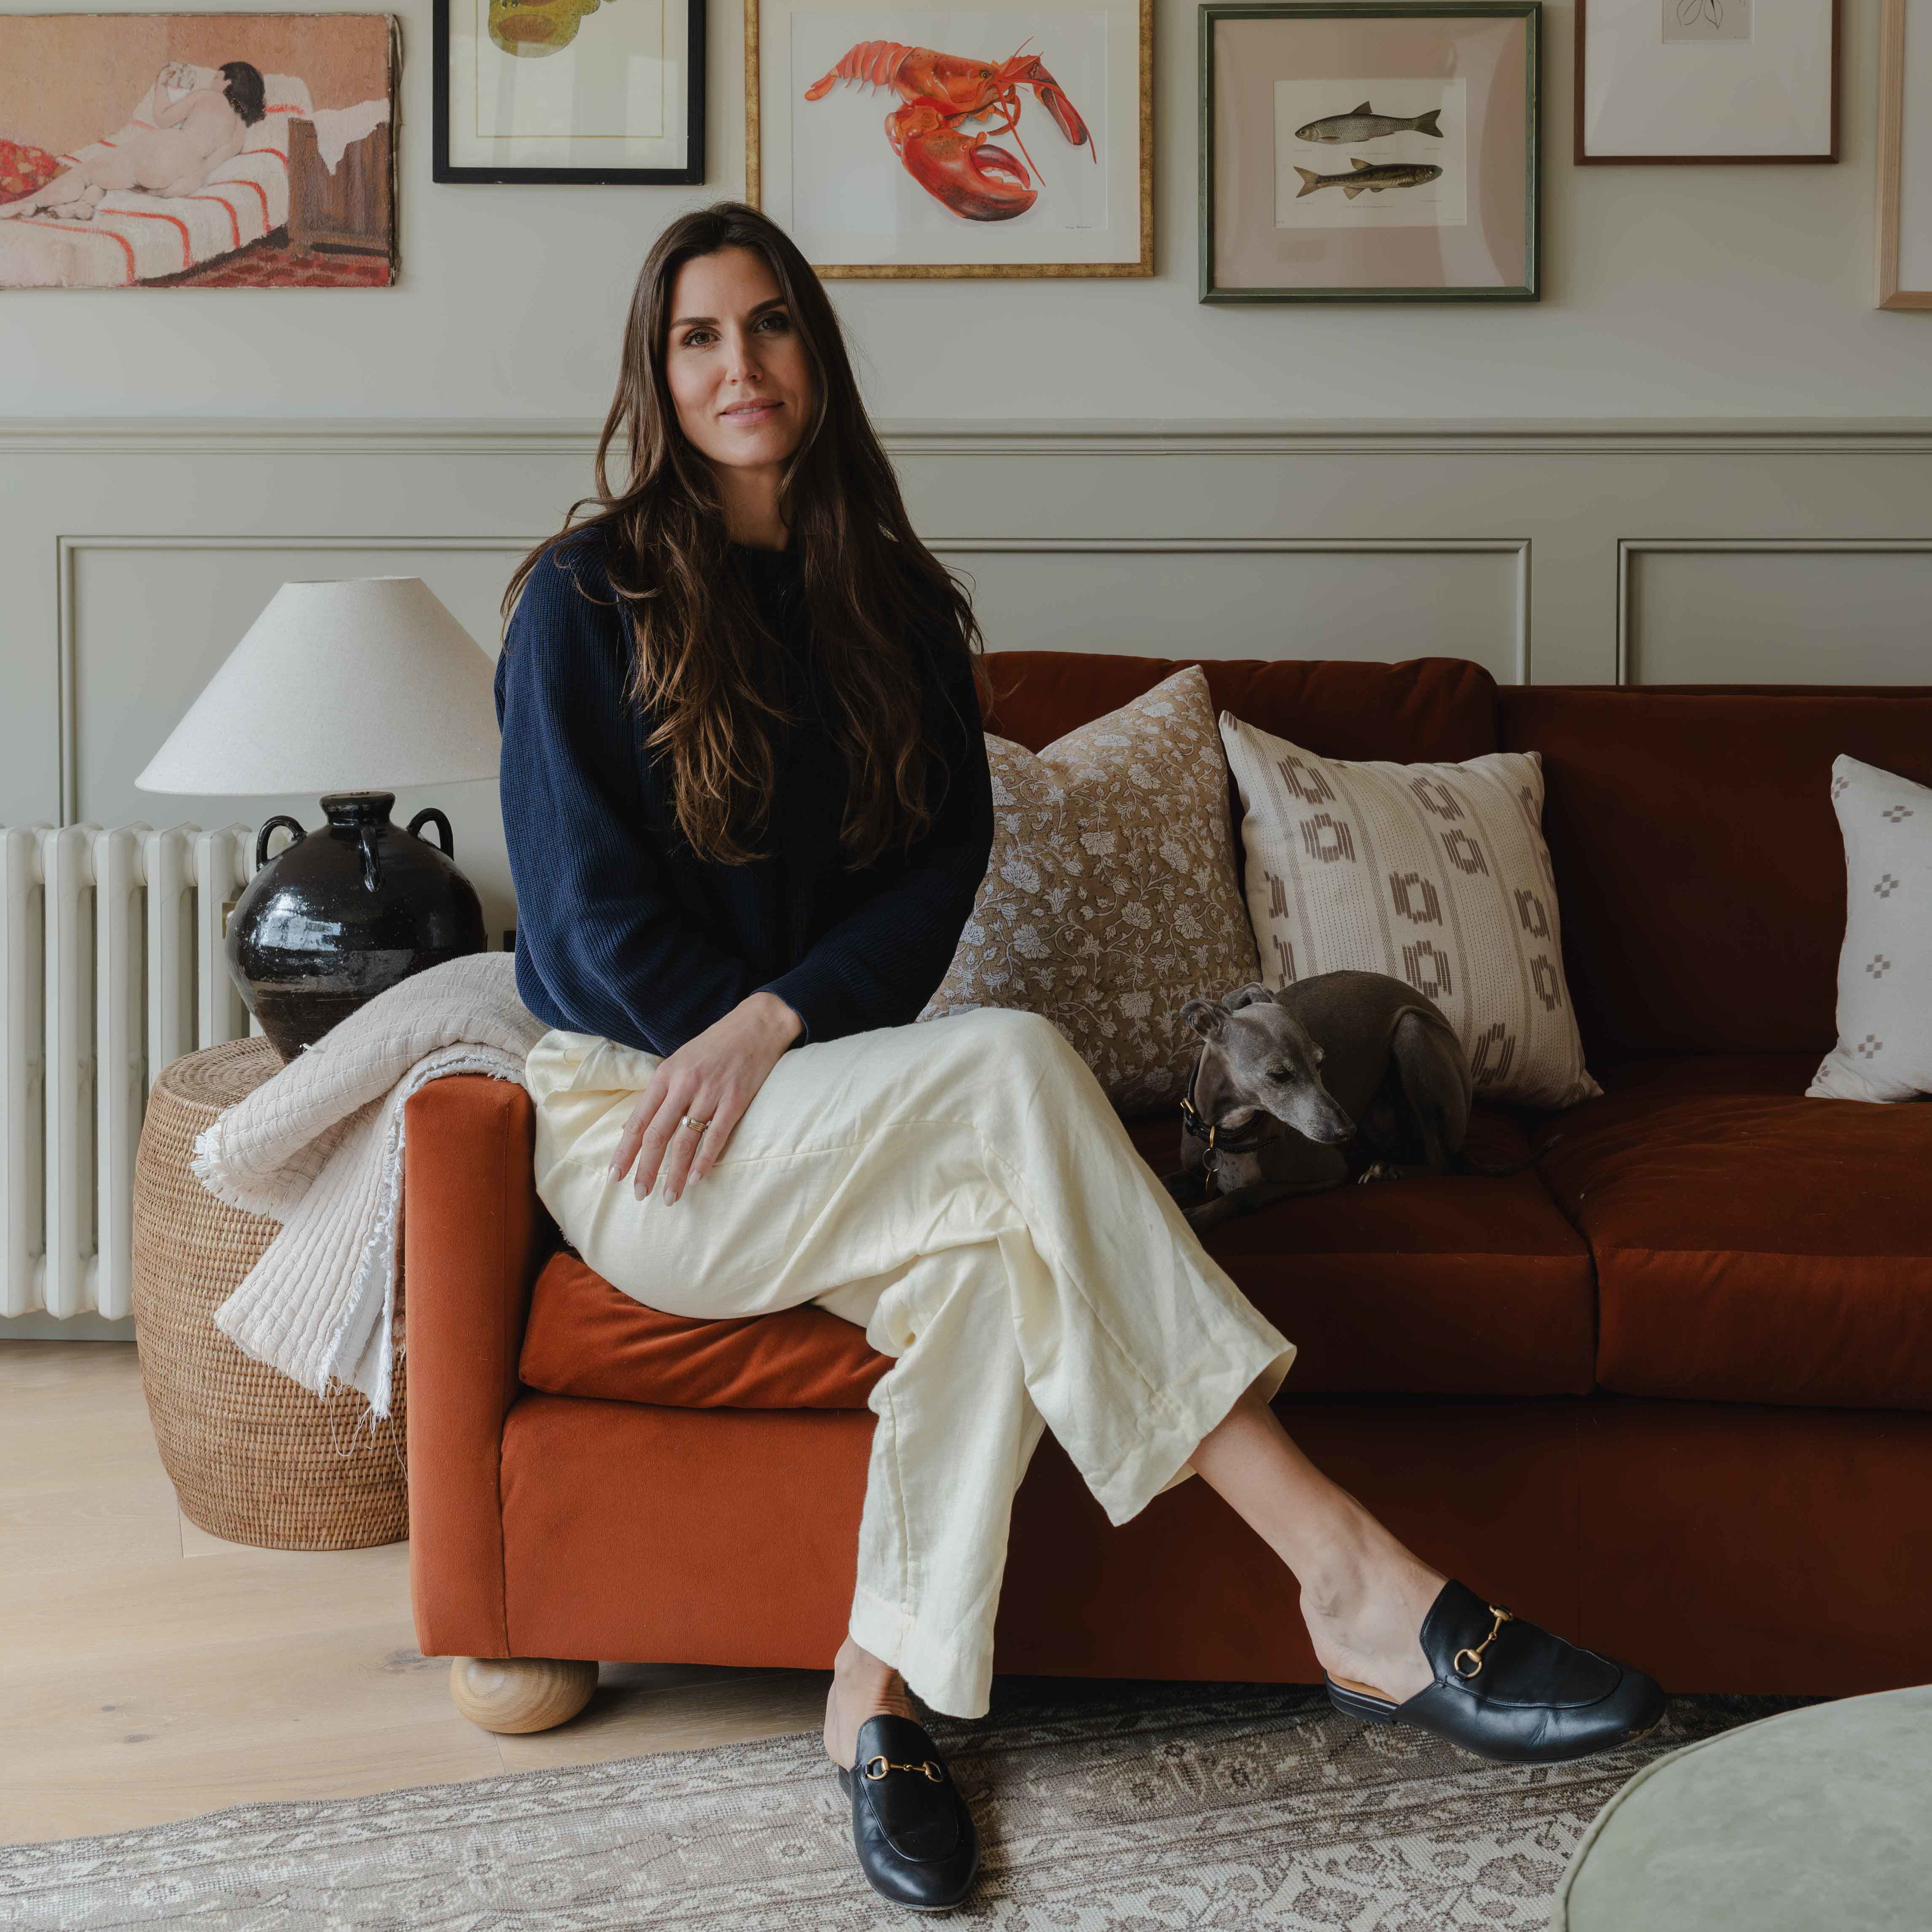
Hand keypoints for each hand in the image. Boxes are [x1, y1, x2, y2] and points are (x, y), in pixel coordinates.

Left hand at [607, 992, 802, 1204]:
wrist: (756, 1024)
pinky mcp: (736, 1099)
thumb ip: (660, 1093)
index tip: (614, 1176)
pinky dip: (704, 1161)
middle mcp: (684, 1084)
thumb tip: (635, 1127)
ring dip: (674, 1173)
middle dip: (645, 1168)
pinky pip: (717, 1136)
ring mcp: (710, 1092)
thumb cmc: (715, 1045)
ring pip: (685, 1140)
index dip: (625, 1151)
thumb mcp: (679, 1062)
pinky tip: (696, 1179)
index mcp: (665, 1075)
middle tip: (639, 1194)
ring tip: (669, 1197)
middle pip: (657, 1134)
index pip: (638, 1120)